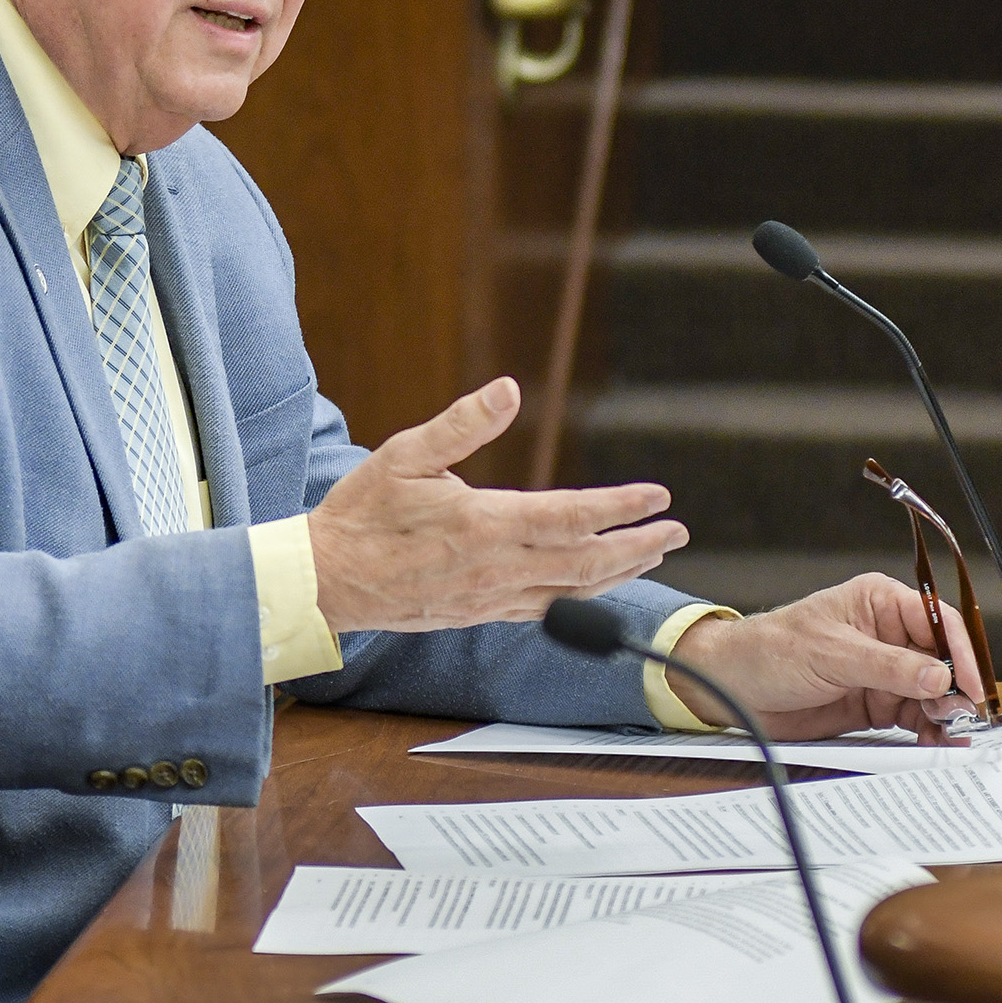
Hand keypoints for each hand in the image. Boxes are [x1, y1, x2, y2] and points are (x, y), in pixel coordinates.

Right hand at [308, 376, 687, 633]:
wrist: (325, 582)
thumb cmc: (360, 514)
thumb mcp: (404, 455)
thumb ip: (460, 424)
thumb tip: (508, 391)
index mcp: (485, 525)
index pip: (574, 517)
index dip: (622, 506)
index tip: (657, 495)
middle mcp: (498, 568)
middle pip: (588, 561)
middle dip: (639, 544)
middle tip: (676, 529)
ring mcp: (491, 597)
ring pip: (573, 592)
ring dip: (619, 573)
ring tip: (650, 554)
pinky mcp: (479, 612)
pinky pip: (545, 609)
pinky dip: (581, 597)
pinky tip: (594, 587)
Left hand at [668, 574, 984, 745]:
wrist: (731, 688)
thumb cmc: (769, 650)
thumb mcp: (830, 653)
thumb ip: (887, 666)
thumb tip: (940, 677)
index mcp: (878, 603)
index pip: (938, 622)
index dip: (961, 653)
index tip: (972, 686)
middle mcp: (887, 635)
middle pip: (942, 661)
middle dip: (956, 690)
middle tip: (960, 719)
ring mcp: (883, 672)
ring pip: (932, 694)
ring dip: (945, 716)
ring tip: (949, 738)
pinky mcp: (874, 704)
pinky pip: (913, 717)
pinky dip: (927, 732)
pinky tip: (934, 744)